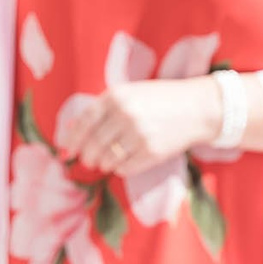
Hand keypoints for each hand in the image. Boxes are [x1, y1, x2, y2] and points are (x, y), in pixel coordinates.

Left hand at [53, 76, 221, 176]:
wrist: (197, 108)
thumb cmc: (158, 100)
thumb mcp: (128, 94)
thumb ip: (102, 109)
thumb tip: (71, 130)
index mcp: (115, 97)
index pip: (84, 123)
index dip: (72, 139)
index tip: (65, 151)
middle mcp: (124, 115)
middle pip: (93, 144)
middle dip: (86, 156)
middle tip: (87, 160)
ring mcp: (139, 135)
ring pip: (107, 158)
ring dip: (102, 164)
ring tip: (103, 163)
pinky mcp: (153, 152)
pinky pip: (125, 168)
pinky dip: (119, 169)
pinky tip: (122, 164)